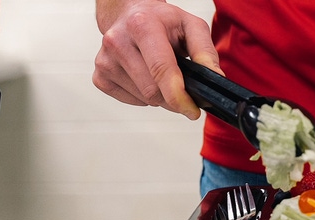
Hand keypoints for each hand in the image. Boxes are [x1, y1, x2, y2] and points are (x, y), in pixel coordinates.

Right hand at [92, 0, 222, 119]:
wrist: (130, 14)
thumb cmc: (162, 21)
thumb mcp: (191, 26)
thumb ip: (205, 52)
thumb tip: (215, 79)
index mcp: (142, 25)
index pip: (161, 70)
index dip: (179, 96)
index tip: (192, 110)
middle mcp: (118, 41)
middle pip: (152, 91)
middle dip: (173, 98)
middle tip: (183, 88)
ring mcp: (105, 60)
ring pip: (143, 99)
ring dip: (160, 96)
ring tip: (161, 74)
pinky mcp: (99, 77)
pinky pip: (131, 101)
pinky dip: (144, 97)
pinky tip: (146, 77)